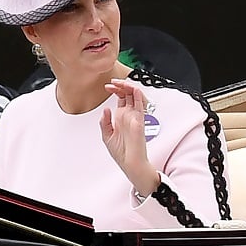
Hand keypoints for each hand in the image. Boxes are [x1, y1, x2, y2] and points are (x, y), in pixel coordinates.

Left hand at [100, 79, 160, 196]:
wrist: (130, 164)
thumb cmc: (121, 153)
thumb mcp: (107, 136)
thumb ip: (104, 122)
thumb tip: (105, 109)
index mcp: (121, 117)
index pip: (121, 98)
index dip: (115, 90)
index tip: (107, 86)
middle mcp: (129, 115)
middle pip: (128, 94)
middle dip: (121, 86)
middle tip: (114, 82)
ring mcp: (135, 118)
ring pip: (136, 97)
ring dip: (130, 88)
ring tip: (123, 83)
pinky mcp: (140, 122)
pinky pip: (141, 107)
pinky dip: (139, 97)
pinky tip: (135, 90)